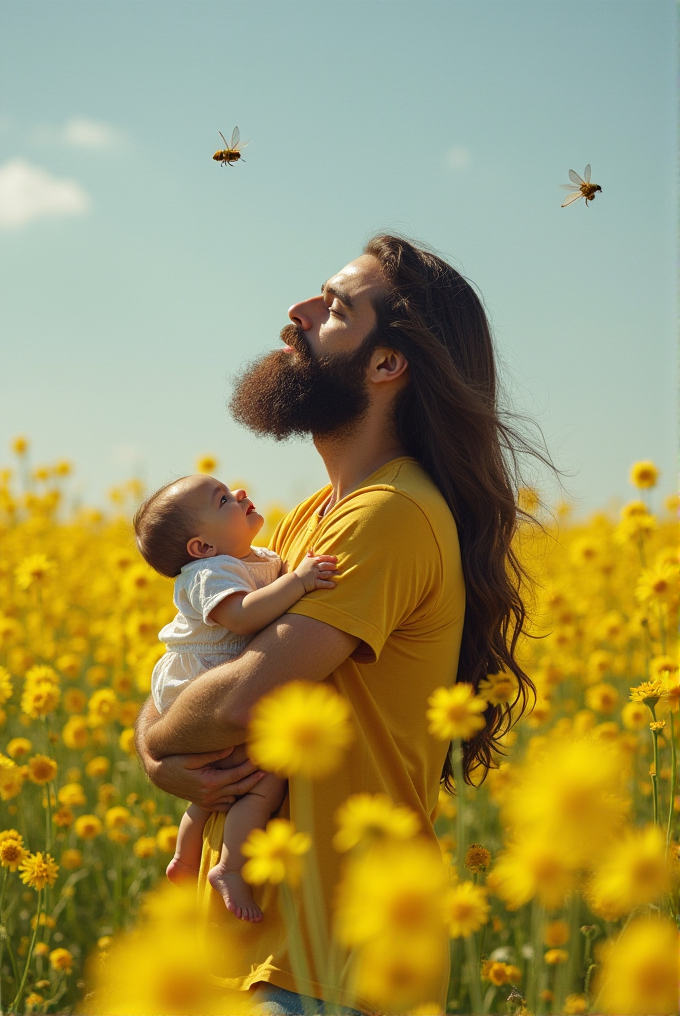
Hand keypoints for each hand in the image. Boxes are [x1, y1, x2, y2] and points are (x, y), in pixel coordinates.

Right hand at [146, 747, 265, 811]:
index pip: (237, 775)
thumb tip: (231, 747)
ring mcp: (208, 802)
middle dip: (255, 778)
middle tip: (269, 769)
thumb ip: (212, 754)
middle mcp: (210, 795)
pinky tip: (246, 788)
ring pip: (235, 798)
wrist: (160, 776)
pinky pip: (226, 805)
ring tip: (261, 778)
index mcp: (208, 783)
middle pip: (240, 788)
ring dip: (248, 788)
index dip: (251, 767)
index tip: (262, 760)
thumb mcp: (190, 757)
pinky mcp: (205, 804)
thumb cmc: (174, 762)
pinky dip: (237, 797)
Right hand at [294, 553, 337, 592]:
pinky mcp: (314, 583)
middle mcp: (314, 568)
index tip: (336, 559)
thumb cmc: (299, 571)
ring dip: (332, 573)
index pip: (322, 558)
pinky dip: (328, 584)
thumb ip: (308, 556)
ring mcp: (314, 575)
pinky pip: (322, 584)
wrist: (294, 581)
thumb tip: (310, 549)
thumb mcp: (303, 561)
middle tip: (337, 567)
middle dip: (332, 566)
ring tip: (338, 573)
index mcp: (312, 561)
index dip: (329, 558)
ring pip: (325, 573)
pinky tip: (334, 584)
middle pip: (325, 565)